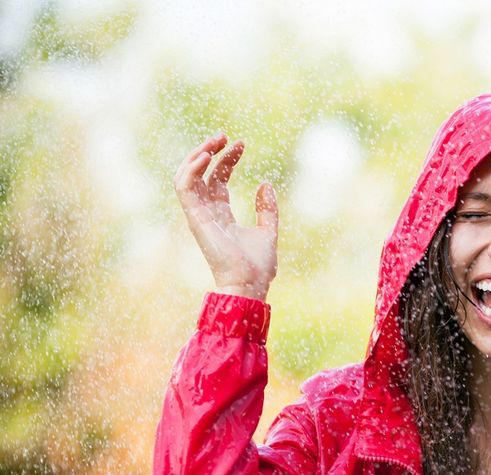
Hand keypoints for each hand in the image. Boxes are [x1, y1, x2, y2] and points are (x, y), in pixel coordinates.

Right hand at [173, 132, 277, 300]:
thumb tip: (265, 184)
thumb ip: (267, 209)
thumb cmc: (258, 265)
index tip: (241, 144)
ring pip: (186, 176)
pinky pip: (183, 187)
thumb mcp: (268, 230)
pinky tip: (207, 155)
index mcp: (222, 214)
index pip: (218, 179)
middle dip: (210, 150)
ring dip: (197, 155)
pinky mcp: (194, 217)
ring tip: (215, 141)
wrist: (250, 283)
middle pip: (201, 173)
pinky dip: (191, 168)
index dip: (227, 159)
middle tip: (225, 136)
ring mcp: (199, 214)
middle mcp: (207, 212)